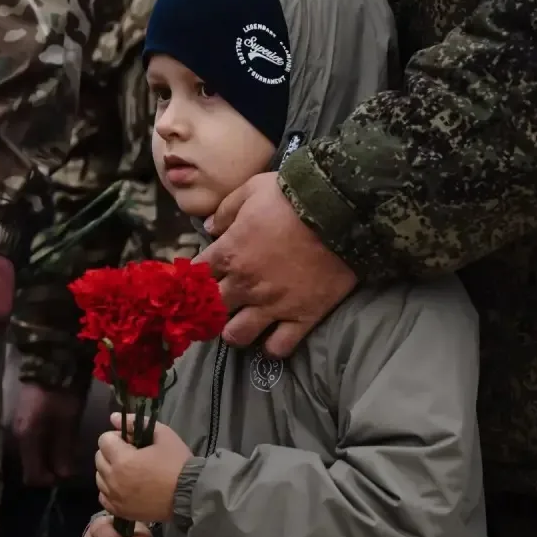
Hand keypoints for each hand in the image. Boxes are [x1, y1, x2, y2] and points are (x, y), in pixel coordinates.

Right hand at [11, 383, 83, 485]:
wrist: (51, 364)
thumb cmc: (62, 392)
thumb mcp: (68, 421)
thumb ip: (64, 449)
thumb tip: (64, 475)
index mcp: (27, 438)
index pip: (33, 475)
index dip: (49, 481)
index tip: (66, 475)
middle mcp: (19, 436)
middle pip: (31, 466)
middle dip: (50, 470)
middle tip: (69, 464)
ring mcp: (20, 428)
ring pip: (33, 455)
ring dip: (48, 458)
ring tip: (67, 452)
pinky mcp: (25, 421)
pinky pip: (34, 443)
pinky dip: (46, 447)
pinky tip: (60, 441)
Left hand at [94, 414, 191, 522]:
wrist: (189, 494)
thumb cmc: (177, 462)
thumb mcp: (163, 435)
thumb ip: (136, 423)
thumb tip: (113, 418)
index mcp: (122, 459)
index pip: (104, 440)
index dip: (117, 437)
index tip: (131, 441)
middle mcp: (113, 479)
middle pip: (99, 458)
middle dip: (111, 452)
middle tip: (131, 455)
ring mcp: (115, 497)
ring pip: (99, 478)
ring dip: (110, 471)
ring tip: (129, 472)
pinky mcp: (120, 511)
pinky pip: (103, 497)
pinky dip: (110, 490)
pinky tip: (125, 487)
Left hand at [198, 171, 356, 357]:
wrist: (339, 211)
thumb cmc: (292, 196)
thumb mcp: (252, 189)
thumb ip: (225, 210)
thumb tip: (207, 227)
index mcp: (229, 253)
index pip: (197, 276)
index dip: (198, 277)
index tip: (204, 276)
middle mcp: (245, 284)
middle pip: (212, 309)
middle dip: (212, 307)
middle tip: (223, 301)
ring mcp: (272, 305)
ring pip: (237, 336)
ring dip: (235, 331)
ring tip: (243, 322)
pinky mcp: (302, 318)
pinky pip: (278, 347)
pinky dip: (273, 345)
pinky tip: (273, 335)